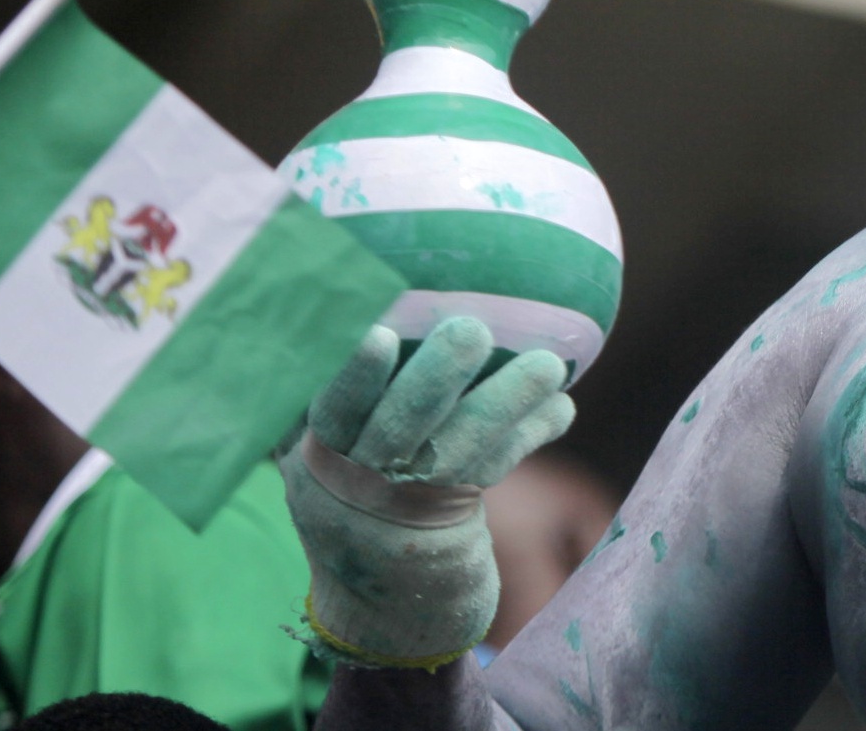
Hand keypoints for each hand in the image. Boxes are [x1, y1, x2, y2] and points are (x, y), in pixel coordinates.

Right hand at [280, 318, 574, 667]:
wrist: (375, 570)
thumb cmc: (341, 467)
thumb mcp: (304, 440)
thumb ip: (310, 383)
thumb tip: (323, 296)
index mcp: (318, 451)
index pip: (331, 411)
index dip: (352, 378)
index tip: (376, 334)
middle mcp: (363, 478)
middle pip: (400, 429)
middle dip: (436, 378)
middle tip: (472, 329)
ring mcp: (414, 499)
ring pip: (461, 450)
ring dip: (507, 403)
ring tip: (549, 364)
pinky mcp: (459, 510)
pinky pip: (496, 468)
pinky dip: (530, 434)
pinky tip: (561, 407)